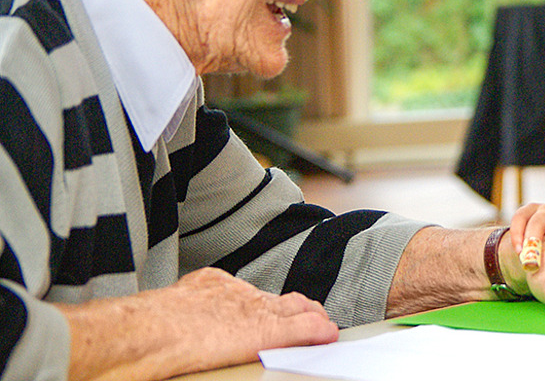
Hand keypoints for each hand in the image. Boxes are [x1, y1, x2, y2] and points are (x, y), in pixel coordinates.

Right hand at [60, 267, 337, 380]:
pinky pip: (301, 327)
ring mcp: (253, 309)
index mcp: (210, 285)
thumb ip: (183, 312)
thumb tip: (173, 331)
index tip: (273, 314)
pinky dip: (316, 333)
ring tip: (323, 330)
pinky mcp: (265, 329)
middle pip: (278, 299)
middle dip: (296, 311)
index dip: (266, 307)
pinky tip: (328, 335)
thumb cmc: (141, 330)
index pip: (250, 294)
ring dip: (309, 322)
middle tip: (313, 322)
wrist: (144, 333)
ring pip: (295, 310)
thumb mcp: (167, 309)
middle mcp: (236, 293)